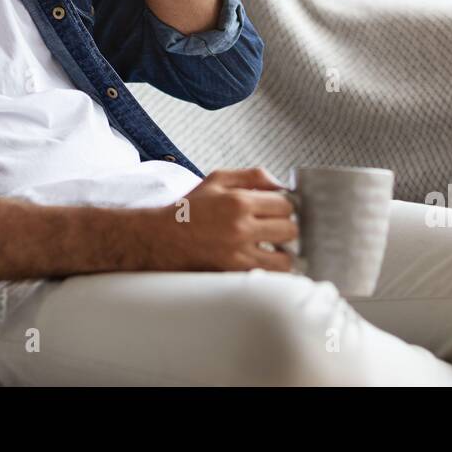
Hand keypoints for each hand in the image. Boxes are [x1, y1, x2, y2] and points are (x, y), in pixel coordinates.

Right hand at [138, 168, 298, 272]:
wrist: (161, 238)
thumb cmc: (190, 208)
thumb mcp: (217, 179)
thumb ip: (252, 176)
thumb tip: (281, 184)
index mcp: (238, 201)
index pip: (286, 205)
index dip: (285, 207)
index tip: (278, 211)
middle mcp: (240, 227)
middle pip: (290, 230)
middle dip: (287, 228)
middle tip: (276, 229)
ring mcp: (237, 253)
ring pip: (286, 258)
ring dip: (284, 253)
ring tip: (275, 248)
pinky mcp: (232, 273)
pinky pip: (268, 276)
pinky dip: (272, 270)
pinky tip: (265, 261)